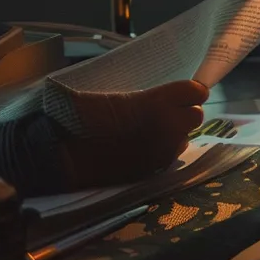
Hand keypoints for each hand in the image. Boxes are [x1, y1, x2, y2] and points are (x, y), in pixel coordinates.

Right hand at [61, 80, 206, 188]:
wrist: (64, 154)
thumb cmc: (80, 117)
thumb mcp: (112, 96)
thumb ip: (144, 96)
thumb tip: (162, 93)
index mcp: (158, 102)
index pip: (196, 91)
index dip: (189, 91)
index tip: (180, 92)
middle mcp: (169, 127)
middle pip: (196, 115)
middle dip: (184, 112)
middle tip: (164, 111)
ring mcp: (165, 150)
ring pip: (185, 136)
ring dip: (175, 132)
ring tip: (151, 129)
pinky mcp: (157, 168)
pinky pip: (172, 154)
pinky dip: (165, 148)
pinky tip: (144, 145)